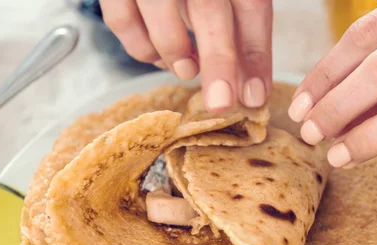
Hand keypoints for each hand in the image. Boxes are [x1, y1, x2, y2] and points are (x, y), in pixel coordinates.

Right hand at [100, 0, 272, 110]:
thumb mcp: (226, 0)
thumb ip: (242, 36)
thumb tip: (251, 94)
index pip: (252, 6)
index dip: (256, 55)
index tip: (255, 97)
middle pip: (209, 8)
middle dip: (219, 62)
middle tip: (221, 102)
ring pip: (162, 15)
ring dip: (176, 54)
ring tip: (188, 70)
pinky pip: (121, 20)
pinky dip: (141, 47)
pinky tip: (159, 56)